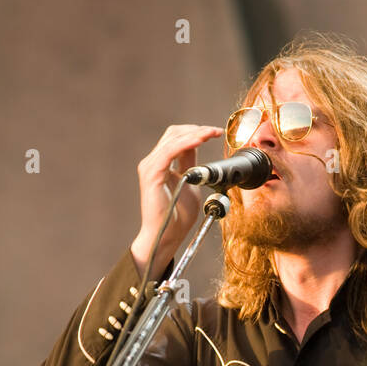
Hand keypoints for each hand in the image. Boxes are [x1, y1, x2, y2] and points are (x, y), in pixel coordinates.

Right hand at [131, 123, 223, 278]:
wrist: (166, 235)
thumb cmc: (177, 215)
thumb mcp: (191, 184)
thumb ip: (192, 166)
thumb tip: (199, 150)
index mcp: (161, 164)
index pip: (177, 138)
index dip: (196, 132)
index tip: (215, 133)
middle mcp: (153, 162)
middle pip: (174, 133)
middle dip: (197, 130)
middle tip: (216, 131)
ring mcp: (150, 167)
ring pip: (173, 139)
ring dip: (195, 134)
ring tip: (212, 133)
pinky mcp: (152, 174)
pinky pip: (170, 152)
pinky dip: (186, 143)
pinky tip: (200, 140)